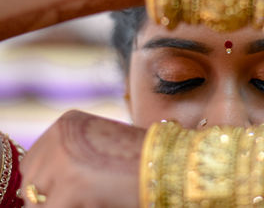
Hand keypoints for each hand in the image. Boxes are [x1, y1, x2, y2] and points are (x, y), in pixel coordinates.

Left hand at [19, 110, 144, 207]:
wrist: (170, 161)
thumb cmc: (139, 160)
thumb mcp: (97, 148)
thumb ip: (68, 159)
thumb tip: (40, 189)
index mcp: (66, 124)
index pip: (33, 164)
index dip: (47, 186)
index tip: (66, 195)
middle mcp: (59, 135)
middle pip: (33, 183)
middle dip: (53, 198)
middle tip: (83, 199)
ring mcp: (62, 160)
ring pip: (40, 203)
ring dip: (64, 206)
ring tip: (95, 199)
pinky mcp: (70, 186)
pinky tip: (99, 204)